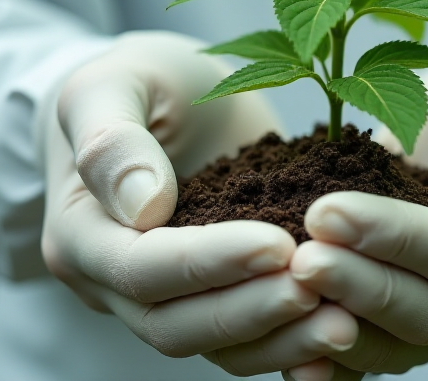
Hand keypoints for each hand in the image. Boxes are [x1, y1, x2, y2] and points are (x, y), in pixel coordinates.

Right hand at [40, 31, 357, 375]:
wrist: (168, 98)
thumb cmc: (138, 81)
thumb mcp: (111, 84)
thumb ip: (111, 139)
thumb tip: (144, 208)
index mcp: (80, 234)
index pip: (140, 267)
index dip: (208, 263)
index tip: (277, 244)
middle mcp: (114, 283)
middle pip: (176, 324)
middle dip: (251, 311)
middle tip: (319, 289)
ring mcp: (166, 300)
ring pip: (217, 345)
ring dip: (280, 338)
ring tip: (344, 321)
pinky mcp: (216, 297)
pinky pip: (250, 340)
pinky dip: (293, 341)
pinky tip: (346, 328)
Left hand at [287, 40, 427, 376]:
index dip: (392, 238)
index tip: (328, 212)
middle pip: (421, 311)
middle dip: (354, 284)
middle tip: (297, 255)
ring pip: (392, 343)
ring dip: (335, 323)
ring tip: (281, 291)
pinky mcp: (406, 309)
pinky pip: (370, 348)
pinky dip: (332, 359)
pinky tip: (287, 353)